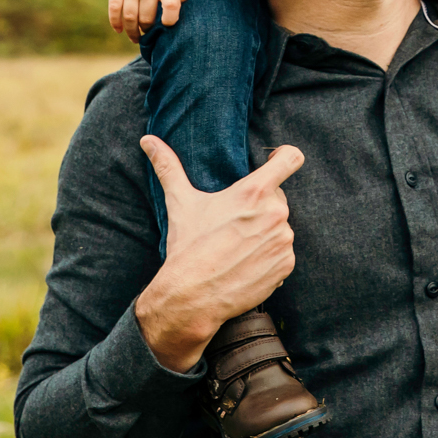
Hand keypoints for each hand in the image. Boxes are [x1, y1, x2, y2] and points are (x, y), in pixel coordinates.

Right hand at [108, 0, 188, 42]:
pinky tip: (119, 30)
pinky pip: (113, 8)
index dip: (170, 19)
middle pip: (146, 17)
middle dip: (148, 30)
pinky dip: (115, 22)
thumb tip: (178, 9)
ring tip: (136, 37)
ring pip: (129, 17)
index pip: (172, 5)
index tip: (167, 23)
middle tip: (149, 32)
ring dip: (132, 31)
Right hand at [134, 136, 303, 371]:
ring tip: (237, 247)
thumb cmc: (187, 247)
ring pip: (280, 226)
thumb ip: (168, 167)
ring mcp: (283, 241)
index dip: (285, 156)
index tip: (276, 160)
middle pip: (277, 198)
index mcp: (254, 192)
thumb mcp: (180, 203)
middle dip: (260, 205)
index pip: (290, 159)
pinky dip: (268, 257)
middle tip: (234, 223)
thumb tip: (147, 140)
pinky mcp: (286, 265)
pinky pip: (282, 253)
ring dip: (264, 232)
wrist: (192, 297)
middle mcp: (275, 214)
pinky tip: (245, 264)